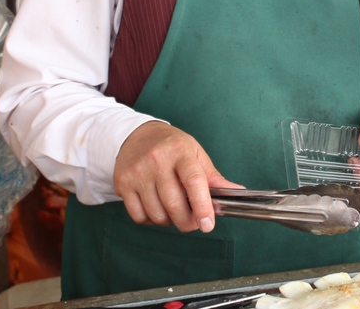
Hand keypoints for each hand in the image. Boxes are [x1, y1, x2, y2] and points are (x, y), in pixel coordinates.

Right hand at [112, 122, 240, 232]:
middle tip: (194, 221)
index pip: (194, 181)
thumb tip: (236, 191)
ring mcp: (137, 173)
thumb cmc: (171, 146)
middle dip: (187, 222)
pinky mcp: (123, 184)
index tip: (208, 224)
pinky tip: (157, 208)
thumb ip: (213, 176)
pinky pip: (139, 217)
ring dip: (169, 221)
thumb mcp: (195, 153)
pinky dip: (151, 220)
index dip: (202, 206)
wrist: (136, 135)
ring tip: (173, 209)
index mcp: (180, 151)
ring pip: (157, 214)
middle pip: (175, 204)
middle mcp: (156, 160)